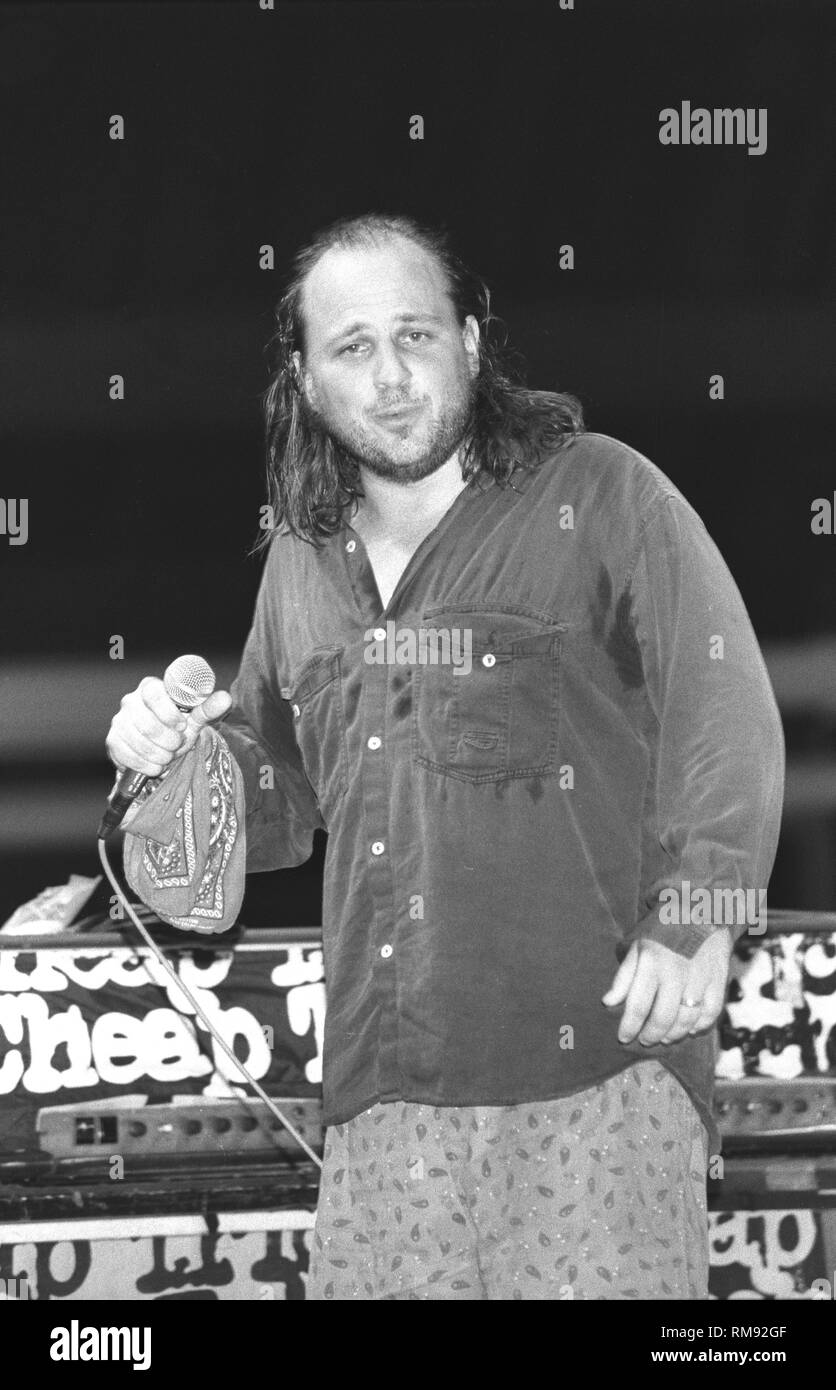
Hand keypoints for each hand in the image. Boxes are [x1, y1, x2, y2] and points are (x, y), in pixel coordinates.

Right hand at [105, 677, 232, 776]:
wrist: (161, 750)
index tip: (182, 727)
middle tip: (177, 745)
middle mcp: (130, 701)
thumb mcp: (195, 718)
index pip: (154, 693)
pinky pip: (127, 755)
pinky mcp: (113, 741)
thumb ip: (208, 708)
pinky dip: (146, 764)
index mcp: (150, 688)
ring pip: (138, 741)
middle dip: (167, 740)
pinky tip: (155, 765)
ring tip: (168, 755)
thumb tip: (226, 698)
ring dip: (159, 754)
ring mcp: (119, 721)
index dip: (169, 713)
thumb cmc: (178, 728)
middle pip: (146, 722)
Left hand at [601, 929, 733, 1045]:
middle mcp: (676, 972)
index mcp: (652, 963)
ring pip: (687, 1020)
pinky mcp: (719, 979)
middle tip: (644, 1041)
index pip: (638, 1005)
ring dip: (674, 1035)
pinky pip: (711, 1012)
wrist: (700, 907)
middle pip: (663, 1017)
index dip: (629, 1026)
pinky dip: (700, 1026)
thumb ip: (624, 976)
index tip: (623, 1037)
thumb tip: (608, 1002)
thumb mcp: (637, 946)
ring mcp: (699, 977)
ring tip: (664, 1038)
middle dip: (651, 1035)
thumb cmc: (662, 930)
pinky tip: (690, 1030)